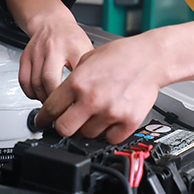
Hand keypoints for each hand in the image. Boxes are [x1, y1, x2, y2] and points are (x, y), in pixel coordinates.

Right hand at [19, 15, 93, 101]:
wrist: (52, 22)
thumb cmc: (71, 38)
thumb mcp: (87, 49)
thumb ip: (90, 69)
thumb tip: (93, 93)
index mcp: (73, 47)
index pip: (74, 74)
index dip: (73, 94)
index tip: (75, 106)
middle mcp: (53, 48)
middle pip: (49, 80)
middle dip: (54, 100)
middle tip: (60, 110)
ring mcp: (37, 52)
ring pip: (35, 83)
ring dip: (42, 98)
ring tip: (51, 104)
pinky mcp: (25, 57)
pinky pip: (24, 80)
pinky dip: (30, 93)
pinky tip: (39, 95)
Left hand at [34, 33, 164, 143]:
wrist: (151, 58)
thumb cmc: (123, 55)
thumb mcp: (88, 58)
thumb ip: (73, 80)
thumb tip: (60, 98)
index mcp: (78, 82)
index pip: (50, 110)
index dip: (43, 118)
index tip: (42, 122)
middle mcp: (92, 99)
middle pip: (64, 129)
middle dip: (63, 127)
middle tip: (68, 122)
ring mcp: (110, 112)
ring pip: (87, 135)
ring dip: (89, 127)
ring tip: (97, 113)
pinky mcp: (128, 121)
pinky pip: (110, 138)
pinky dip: (109, 132)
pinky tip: (111, 118)